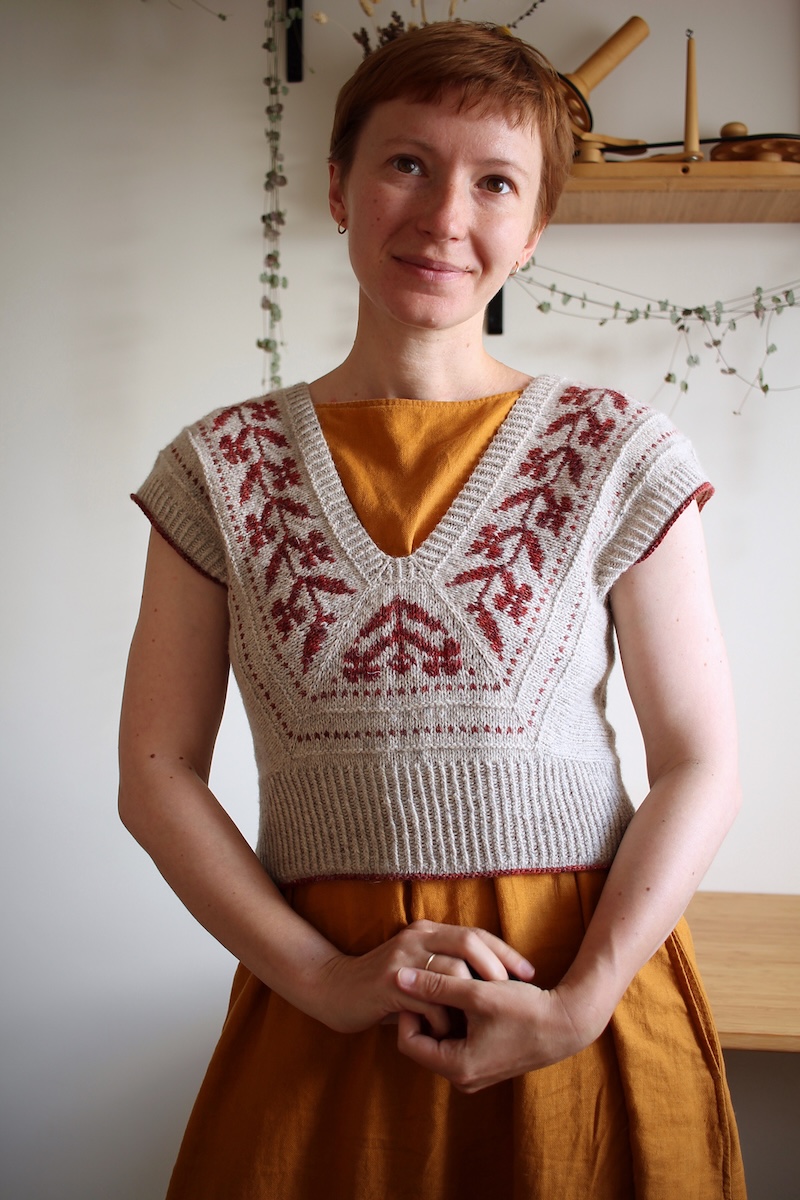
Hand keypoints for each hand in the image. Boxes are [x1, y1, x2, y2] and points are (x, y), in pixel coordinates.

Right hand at [310, 920, 534, 1037]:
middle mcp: (417, 937)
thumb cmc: (382, 985)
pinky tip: (449, 1034)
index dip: (505, 953)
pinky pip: (430, 1000)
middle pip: (470, 943)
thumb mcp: (416, 969)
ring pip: (453, 972)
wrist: (334, 989)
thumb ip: (444, 969)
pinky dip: (444, 1019)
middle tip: (514, 993)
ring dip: (471, 1000)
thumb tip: (488, 980)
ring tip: (480, 1020)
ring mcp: (404, 959)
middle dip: (498, 968)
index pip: (476, 934)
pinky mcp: (391, 984)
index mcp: (427, 931)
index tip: (529, 973)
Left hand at [394, 969, 608, 1091]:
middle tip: (432, 984)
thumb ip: (436, 985)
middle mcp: (463, 1077)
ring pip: (440, 1040)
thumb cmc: (525, 1010)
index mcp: (457, 1067)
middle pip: (423, 1042)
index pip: (408, 1041)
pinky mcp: (485, 1063)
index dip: (408, 1010)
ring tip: (451, 988)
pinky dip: (455, 1020)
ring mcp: (474, 1073)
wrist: (567, 1025)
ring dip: (440, 1014)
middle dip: (424, 1011)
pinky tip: (466, 997)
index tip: (419, 985)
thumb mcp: (477, 994)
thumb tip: (398, 976)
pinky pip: (456, 1043)